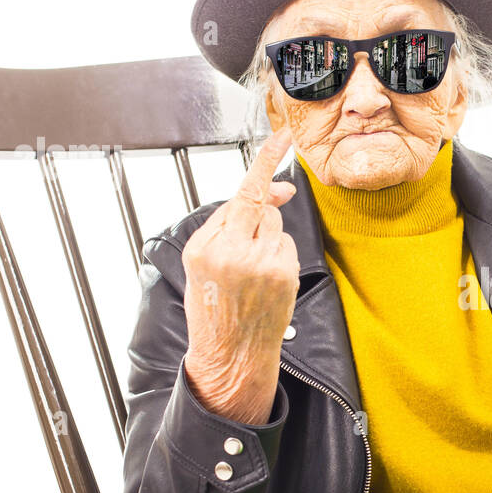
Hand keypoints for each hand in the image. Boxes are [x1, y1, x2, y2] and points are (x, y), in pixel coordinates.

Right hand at [182, 128, 300, 424]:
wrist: (230, 355)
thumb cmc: (215, 307)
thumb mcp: (204, 262)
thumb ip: (235, 221)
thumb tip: (282, 190)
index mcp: (205, 246)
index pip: (240, 194)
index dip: (265, 162)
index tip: (283, 137)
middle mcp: (232, 252)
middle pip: (260, 208)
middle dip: (260, 216)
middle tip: (248, 247)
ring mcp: (261, 264)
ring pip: (276, 227)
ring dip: (268, 242)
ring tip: (251, 276)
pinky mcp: (283, 275)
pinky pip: (287, 248)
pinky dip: (279, 258)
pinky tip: (265, 283)